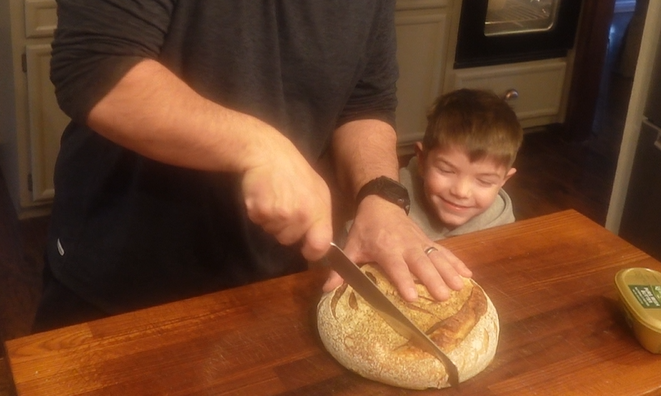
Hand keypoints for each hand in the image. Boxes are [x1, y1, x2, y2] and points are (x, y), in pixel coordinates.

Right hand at [241, 134, 332, 261]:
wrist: (268, 153)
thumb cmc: (294, 171)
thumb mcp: (318, 190)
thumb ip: (319, 216)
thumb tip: (318, 241)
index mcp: (319, 211)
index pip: (320, 245)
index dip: (312, 251)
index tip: (306, 249)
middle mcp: (302, 215)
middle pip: (289, 240)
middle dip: (285, 229)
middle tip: (283, 206)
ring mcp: (281, 215)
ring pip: (272, 232)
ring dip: (270, 221)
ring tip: (273, 198)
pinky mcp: (262, 211)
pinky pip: (258, 221)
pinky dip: (258, 213)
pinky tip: (262, 196)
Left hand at [323, 196, 471, 300]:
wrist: (381, 203)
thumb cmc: (366, 229)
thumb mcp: (351, 246)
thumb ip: (342, 268)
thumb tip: (327, 290)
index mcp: (385, 248)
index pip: (395, 266)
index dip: (403, 280)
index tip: (411, 297)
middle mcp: (406, 245)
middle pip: (421, 263)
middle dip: (432, 279)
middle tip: (444, 295)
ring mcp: (420, 242)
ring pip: (436, 256)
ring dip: (449, 271)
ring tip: (460, 287)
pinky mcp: (428, 240)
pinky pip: (444, 251)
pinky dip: (457, 262)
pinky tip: (468, 275)